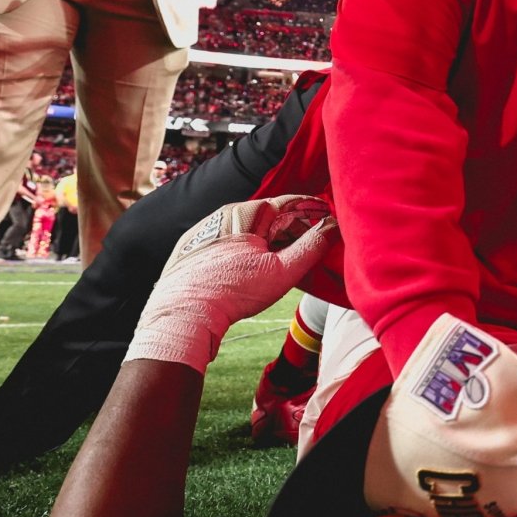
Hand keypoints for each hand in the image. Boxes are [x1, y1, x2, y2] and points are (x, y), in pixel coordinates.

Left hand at [126, 196, 335, 371]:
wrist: (183, 313)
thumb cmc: (234, 291)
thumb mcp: (282, 271)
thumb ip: (312, 246)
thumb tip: (332, 227)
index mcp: (247, 213)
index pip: (290, 203)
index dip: (314, 210)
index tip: (330, 218)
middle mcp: (223, 214)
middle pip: (268, 218)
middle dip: (291, 230)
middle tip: (309, 247)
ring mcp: (204, 231)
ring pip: (246, 231)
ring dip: (267, 242)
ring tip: (282, 262)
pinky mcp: (190, 248)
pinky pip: (225, 243)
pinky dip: (243, 251)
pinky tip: (249, 271)